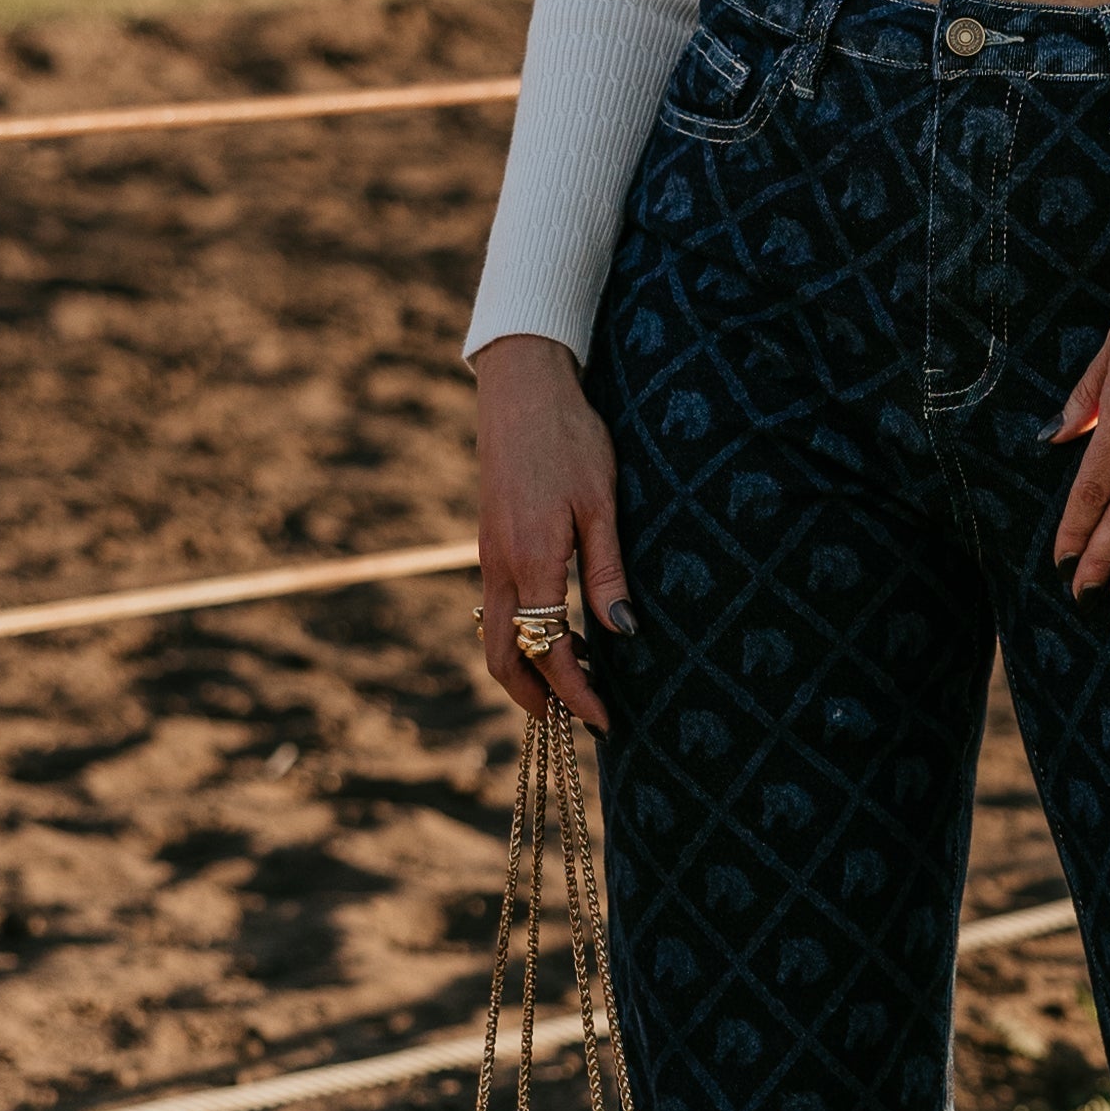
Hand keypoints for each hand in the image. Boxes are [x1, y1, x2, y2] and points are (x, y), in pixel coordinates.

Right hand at [473, 334, 631, 725]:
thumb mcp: (602, 503)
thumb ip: (606, 570)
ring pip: (494, 634)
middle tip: (573, 722)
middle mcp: (500, 565)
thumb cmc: (571, 437)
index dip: (576, 693)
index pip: (548, 650)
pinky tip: (554, 629)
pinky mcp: (488, 541)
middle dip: (535, 699)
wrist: (523, 388)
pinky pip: (497, 606)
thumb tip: (622, 633)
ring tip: (566, 685)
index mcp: (531, 560)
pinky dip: (518, 635)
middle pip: (503, 657)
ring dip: (524, 669)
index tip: (604, 721)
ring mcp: (487, 554)